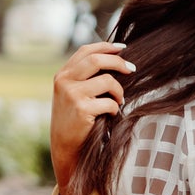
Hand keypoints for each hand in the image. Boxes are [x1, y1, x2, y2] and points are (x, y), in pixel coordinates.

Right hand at [50, 41, 134, 187]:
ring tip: (119, 101)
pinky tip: (111, 115)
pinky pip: (109, 102)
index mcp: (62, 75)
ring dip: (119, 91)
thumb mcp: (72, 94)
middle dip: (118, 62)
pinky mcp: (82, 109)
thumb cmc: (73, 120)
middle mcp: (64, 81)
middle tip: (132, 69)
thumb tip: (115, 60)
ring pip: (107, 81)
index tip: (123, 49)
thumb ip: (85, 77)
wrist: (64, 147)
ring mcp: (72, 94)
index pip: (86, 51)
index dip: (106, 46)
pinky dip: (115, 109)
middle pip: (96, 60)